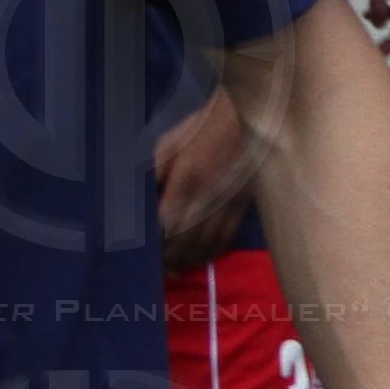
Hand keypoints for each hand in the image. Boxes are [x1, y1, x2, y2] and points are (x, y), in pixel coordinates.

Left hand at [152, 95, 257, 273]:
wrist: (246, 117)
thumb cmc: (202, 127)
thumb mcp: (168, 143)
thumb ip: (155, 172)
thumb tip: (144, 199)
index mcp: (186, 180)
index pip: (167, 224)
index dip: (157, 244)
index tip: (147, 256)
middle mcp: (208, 198)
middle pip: (187, 240)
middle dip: (173, 259)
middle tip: (162, 271)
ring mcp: (228, 204)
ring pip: (208, 243)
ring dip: (192, 260)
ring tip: (180, 270)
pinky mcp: (243, 205)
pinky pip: (228, 236)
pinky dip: (215, 251)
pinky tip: (206, 257)